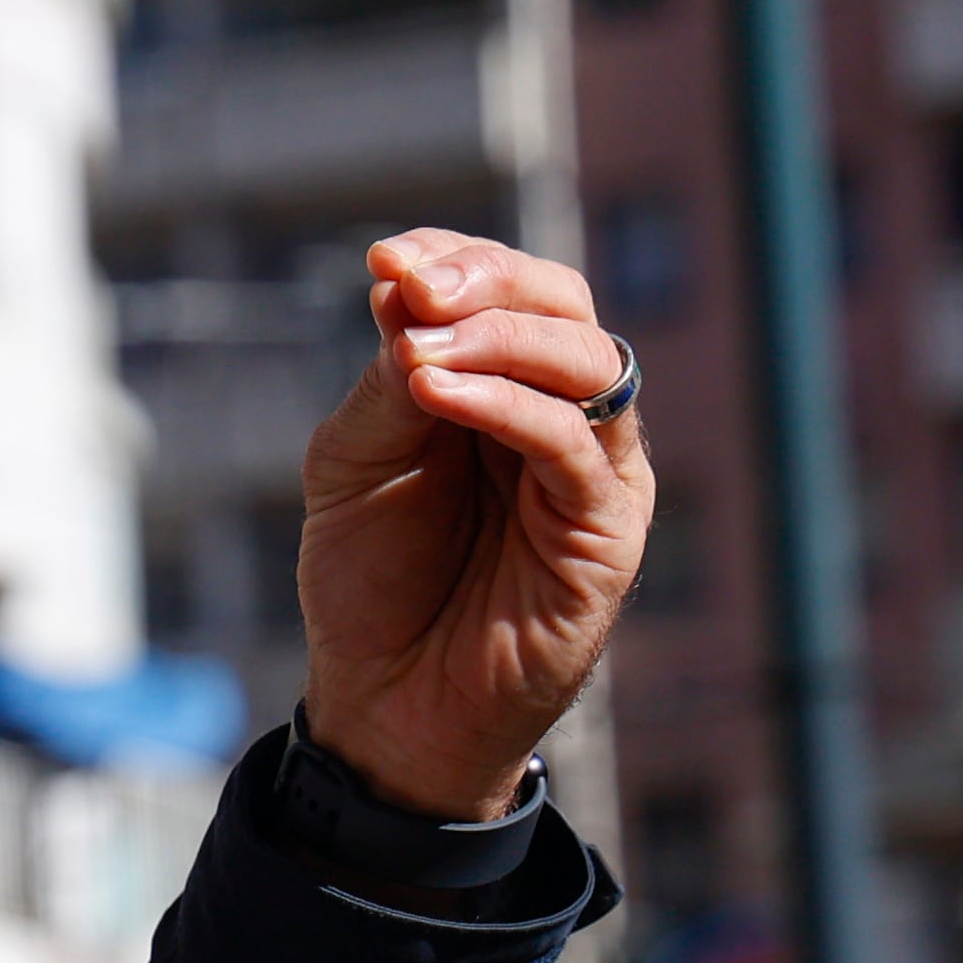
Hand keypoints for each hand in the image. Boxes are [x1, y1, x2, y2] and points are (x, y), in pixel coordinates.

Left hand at [294, 230, 651, 822]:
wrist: (384, 705)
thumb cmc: (373, 583)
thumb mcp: (356, 462)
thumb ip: (387, 380)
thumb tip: (400, 281)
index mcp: (504, 390)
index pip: (507, 289)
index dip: (456, 259)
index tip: (386, 257)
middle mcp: (563, 421)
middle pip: (564, 306)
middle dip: (487, 281)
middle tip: (412, 284)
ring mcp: (594, 476)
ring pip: (588, 363)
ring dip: (498, 337)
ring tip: (418, 348)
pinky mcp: (606, 536)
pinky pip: (575, 448)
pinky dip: (509, 405)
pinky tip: (438, 390)